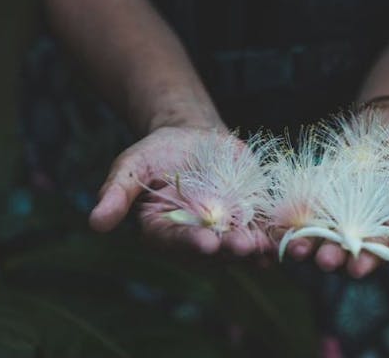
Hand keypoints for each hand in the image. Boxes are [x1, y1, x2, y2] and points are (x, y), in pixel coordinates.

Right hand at [89, 126, 272, 256]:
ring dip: (259, 247)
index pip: (176, 241)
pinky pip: (267, 227)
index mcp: (165, 230)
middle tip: (244, 247)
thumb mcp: (133, 164)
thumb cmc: (159, 152)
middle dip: (231, 249)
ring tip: (271, 245)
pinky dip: (278, 231)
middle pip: (215, 249)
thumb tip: (95, 223)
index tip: (205, 243)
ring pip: (244, 244)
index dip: (190, 243)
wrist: (195, 138)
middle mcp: (198, 237)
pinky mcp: (252, 217)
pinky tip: (293, 232)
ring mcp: (227, 229)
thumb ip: (118, 191)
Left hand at [282, 108, 388, 277]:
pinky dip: (287, 226)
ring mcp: (329, 223)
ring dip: (306, 247)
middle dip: (333, 258)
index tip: (358, 268)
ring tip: (299, 249)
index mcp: (380, 237)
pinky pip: (296, 222)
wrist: (378, 138)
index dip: (367, 261)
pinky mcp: (309, 207)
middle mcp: (353, 236)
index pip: (374, 254)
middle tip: (326, 261)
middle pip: (342, 253)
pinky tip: (280, 229)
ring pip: (316, 241)